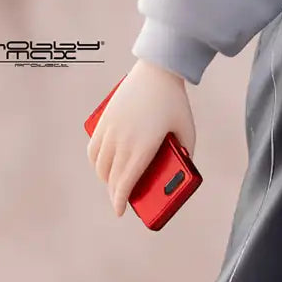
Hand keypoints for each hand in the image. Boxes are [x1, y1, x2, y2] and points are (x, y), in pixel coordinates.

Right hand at [88, 59, 195, 216]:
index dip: (119, 200)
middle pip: (111, 177)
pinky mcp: (105, 119)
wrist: (158, 70)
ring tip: (113, 183)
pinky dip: (96, 161)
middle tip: (120, 200)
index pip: (125, 182)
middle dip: (114, 193)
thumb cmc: (175, 103)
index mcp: (143, 147)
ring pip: (100, 164)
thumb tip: (180, 172)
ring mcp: (111, 129)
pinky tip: (103, 165)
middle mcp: (123, 140)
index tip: (119, 211)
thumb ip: (185, 155)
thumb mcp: (188, 133)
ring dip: (105, 178)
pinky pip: (93, 148)